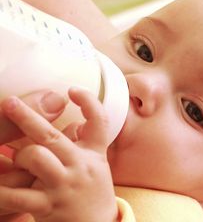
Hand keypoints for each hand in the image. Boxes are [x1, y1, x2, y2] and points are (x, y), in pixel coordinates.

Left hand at [0, 88, 117, 221]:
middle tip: (10, 103)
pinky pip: (17, 196)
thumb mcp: (96, 165)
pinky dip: (2, 190)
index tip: (72, 90)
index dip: (89, 103)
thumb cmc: (93, 191)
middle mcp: (80, 166)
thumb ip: (83, 142)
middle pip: (52, 136)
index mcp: (94, 154)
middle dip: (28, 118)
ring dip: (20, 155)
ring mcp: (64, 185)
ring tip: (16, 158)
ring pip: (35, 156)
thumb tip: (72, 121)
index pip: (99, 122)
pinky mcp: (49, 206)